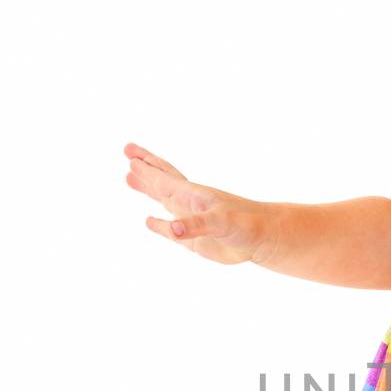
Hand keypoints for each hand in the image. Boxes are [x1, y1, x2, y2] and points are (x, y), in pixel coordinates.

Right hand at [124, 142, 276, 265]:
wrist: (262, 238)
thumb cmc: (245, 225)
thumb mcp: (220, 223)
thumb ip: (195, 226)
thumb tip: (172, 229)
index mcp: (192, 196)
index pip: (164, 177)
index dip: (147, 167)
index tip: (130, 154)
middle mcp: (188, 203)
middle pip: (161, 180)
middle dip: (144, 168)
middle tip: (127, 151)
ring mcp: (190, 220)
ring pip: (163, 199)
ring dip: (147, 188)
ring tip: (129, 177)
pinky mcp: (194, 239)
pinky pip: (170, 230)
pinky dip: (158, 225)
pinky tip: (149, 220)